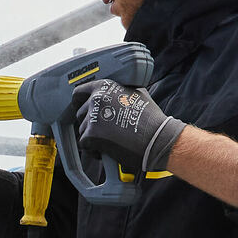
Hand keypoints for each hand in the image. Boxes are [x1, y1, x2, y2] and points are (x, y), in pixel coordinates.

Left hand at [72, 79, 186, 172]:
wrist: (158, 139)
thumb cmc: (151, 120)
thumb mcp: (136, 94)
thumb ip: (118, 91)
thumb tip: (109, 94)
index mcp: (105, 87)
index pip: (79, 92)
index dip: (79, 103)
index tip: (82, 109)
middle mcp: (97, 98)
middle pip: (80, 114)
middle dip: (90, 124)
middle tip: (107, 131)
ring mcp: (93, 116)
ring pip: (82, 130)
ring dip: (93, 137)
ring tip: (113, 140)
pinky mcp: (91, 135)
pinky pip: (84, 144)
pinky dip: (94, 150)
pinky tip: (109, 149)